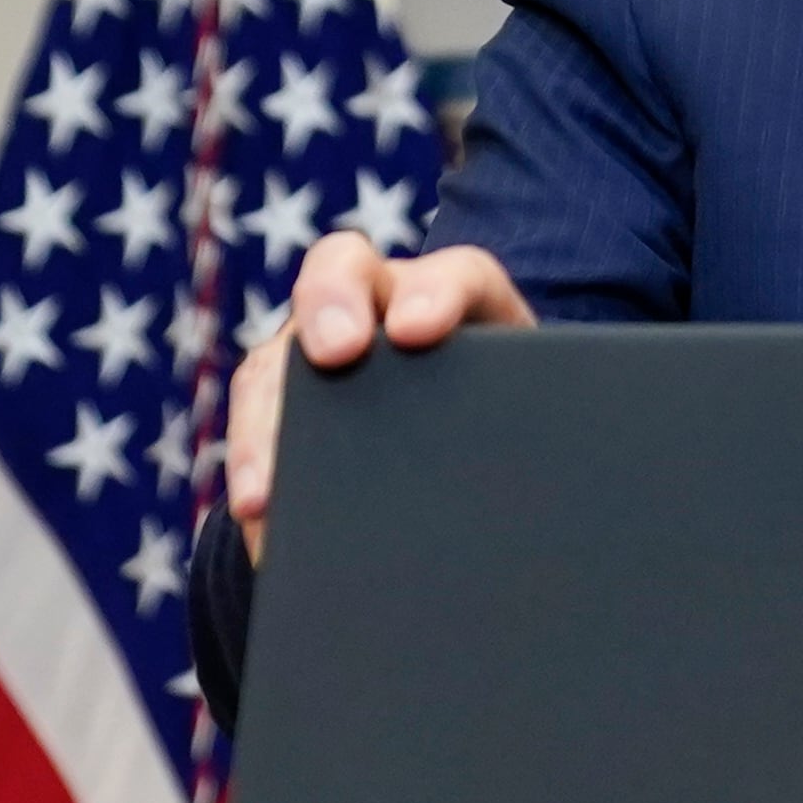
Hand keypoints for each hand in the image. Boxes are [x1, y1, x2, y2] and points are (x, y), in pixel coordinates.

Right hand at [226, 236, 534, 562]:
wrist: (471, 434)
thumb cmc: (507, 414)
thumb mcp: (525, 405)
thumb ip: (531, 412)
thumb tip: (549, 468)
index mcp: (454, 297)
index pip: (454, 274)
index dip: (436, 295)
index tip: (421, 331)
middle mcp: (375, 305)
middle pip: (340, 278)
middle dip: (332, 307)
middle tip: (338, 351)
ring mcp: (316, 351)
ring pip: (277, 361)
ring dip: (269, 420)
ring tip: (268, 489)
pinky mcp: (279, 404)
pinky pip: (253, 430)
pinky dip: (253, 476)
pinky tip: (260, 527)